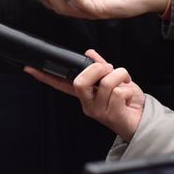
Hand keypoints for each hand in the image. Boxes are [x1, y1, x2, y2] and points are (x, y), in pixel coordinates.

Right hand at [24, 49, 144, 139]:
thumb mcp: (114, 79)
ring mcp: (97, 111)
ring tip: (126, 86)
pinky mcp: (111, 115)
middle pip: (79, 81)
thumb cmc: (127, 101)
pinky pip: (119, 91)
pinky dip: (129, 88)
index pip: (61, 83)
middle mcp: (87, 103)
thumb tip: (89, 53)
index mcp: (85, 94)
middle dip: (98, 69)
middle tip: (110, 70)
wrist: (143, 120)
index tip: (30, 68)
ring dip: (122, 77)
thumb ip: (101, 66)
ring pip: (106, 82)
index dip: (45, 76)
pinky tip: (129, 98)